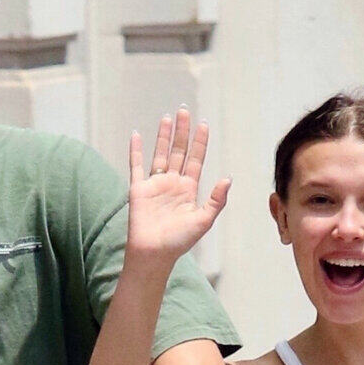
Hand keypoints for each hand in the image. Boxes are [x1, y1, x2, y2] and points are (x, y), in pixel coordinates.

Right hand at [126, 109, 230, 264]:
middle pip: (178, 152)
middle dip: (182, 132)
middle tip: (185, 111)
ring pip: (160, 154)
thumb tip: (227, 178)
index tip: (204, 124)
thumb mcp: (203, 220)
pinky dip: (135, 150)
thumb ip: (216, 200)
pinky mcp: (138, 189)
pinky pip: (136, 166)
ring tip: (168, 117)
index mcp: (188, 190)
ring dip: (164, 136)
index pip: (196, 160)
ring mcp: (155, 185)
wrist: (154, 254)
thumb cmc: (179, 241)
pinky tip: (136, 134)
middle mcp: (172, 184)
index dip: (200, 142)